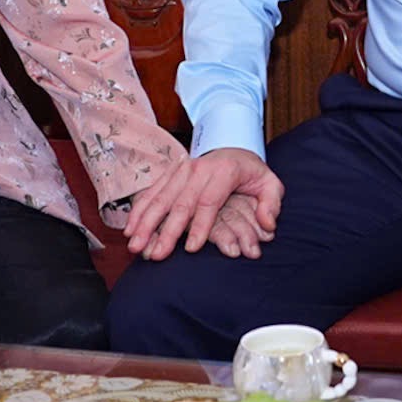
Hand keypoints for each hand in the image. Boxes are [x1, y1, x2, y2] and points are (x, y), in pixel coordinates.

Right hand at [122, 147, 282, 259]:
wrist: (232, 147)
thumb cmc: (250, 173)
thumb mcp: (270, 183)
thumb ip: (272, 204)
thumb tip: (268, 225)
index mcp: (223, 171)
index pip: (208, 202)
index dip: (199, 226)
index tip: (191, 248)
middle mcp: (198, 168)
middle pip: (179, 203)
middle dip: (165, 231)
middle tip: (156, 254)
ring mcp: (181, 169)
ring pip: (160, 197)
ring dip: (145, 223)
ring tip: (134, 245)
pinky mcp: (169, 172)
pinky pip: (151, 192)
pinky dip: (139, 211)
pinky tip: (129, 229)